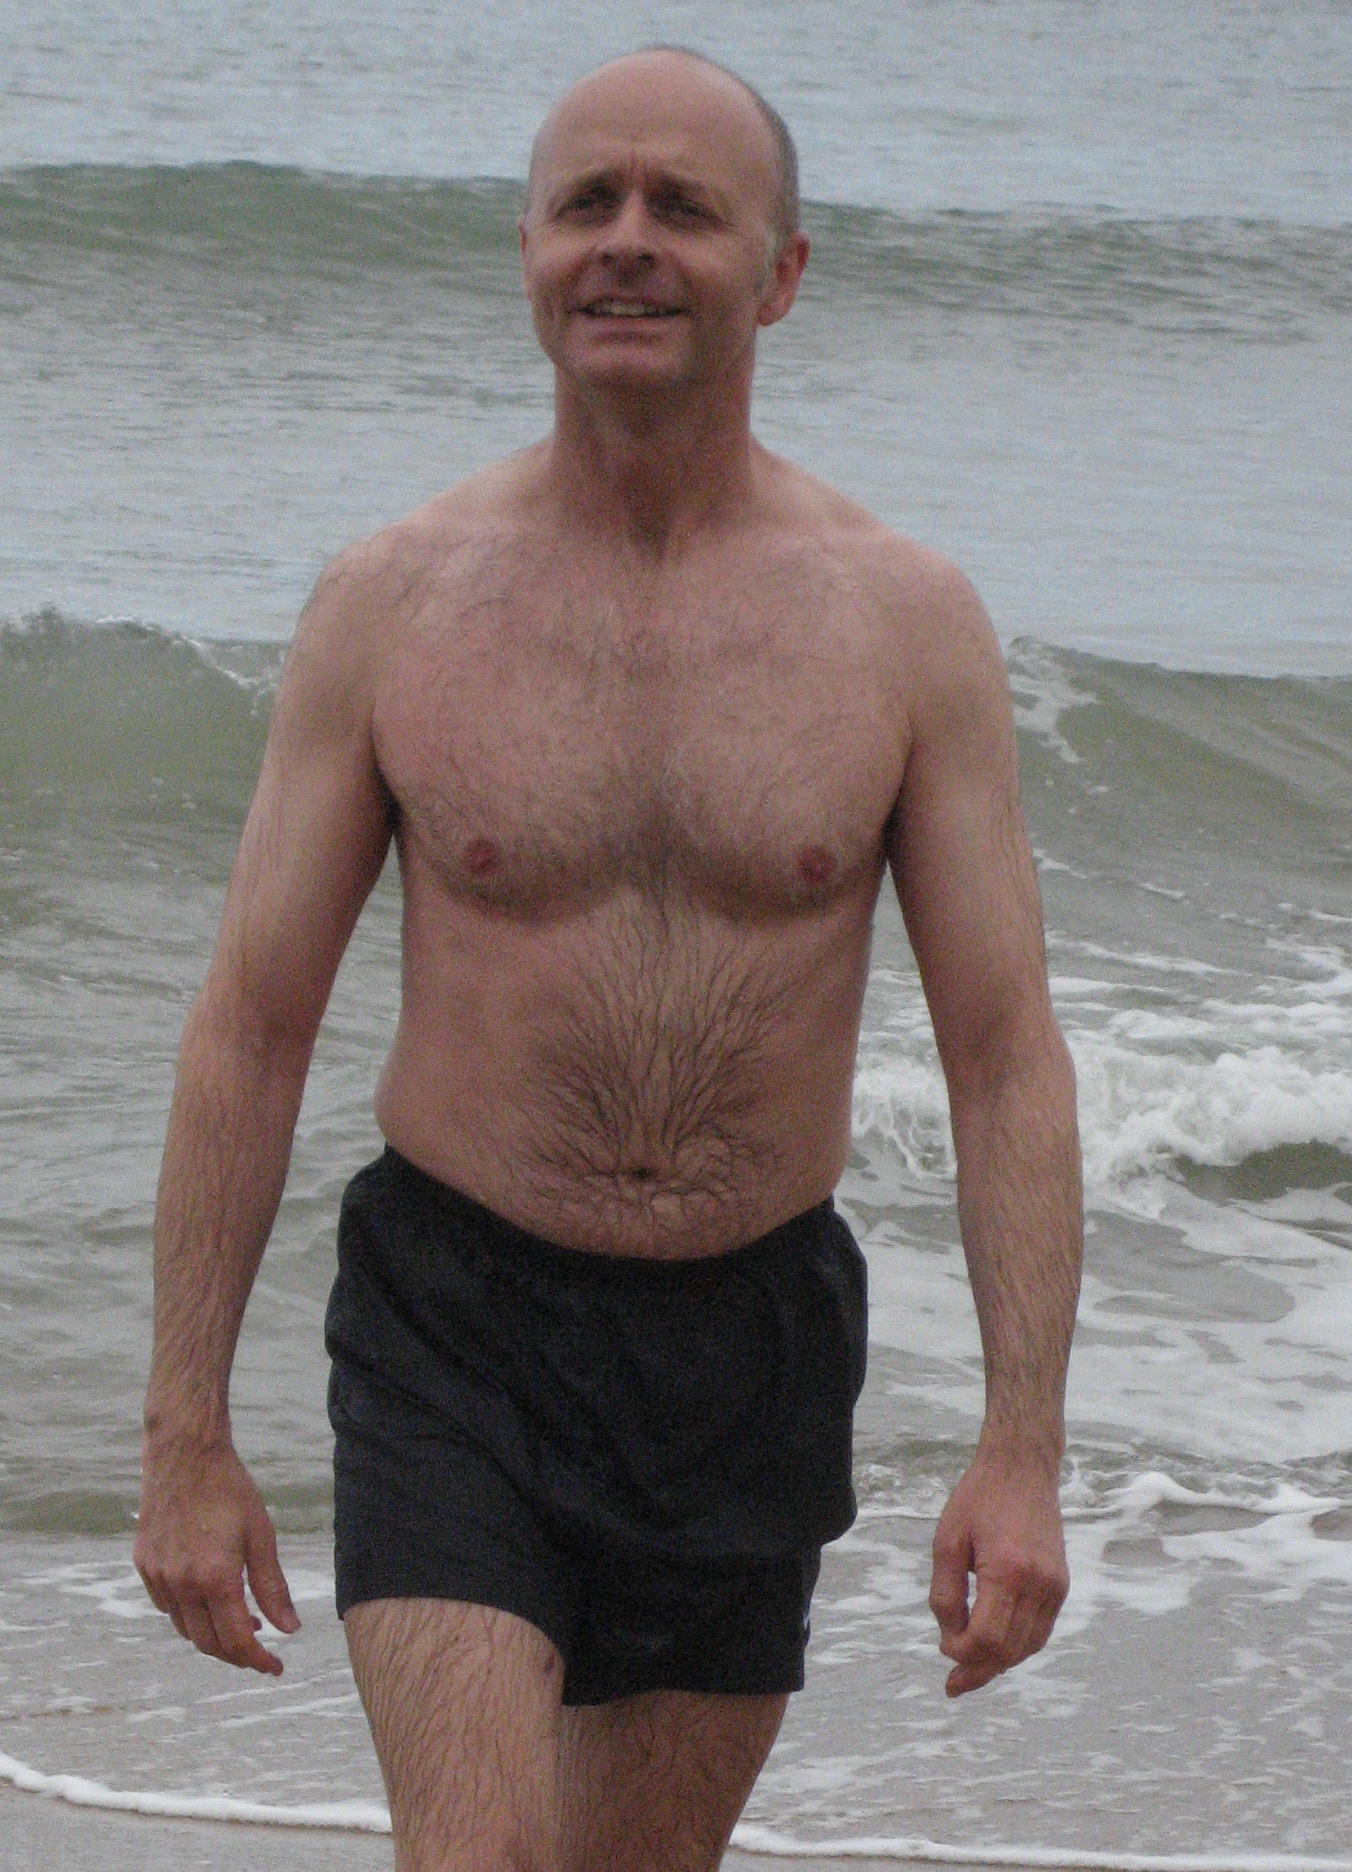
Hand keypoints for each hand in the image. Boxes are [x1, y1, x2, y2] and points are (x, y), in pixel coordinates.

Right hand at [134, 1436, 300, 1674]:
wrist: (184, 1454)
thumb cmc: (229, 1490)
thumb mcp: (261, 1535)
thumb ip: (272, 1586)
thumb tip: (288, 1629)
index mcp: (215, 1577)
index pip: (236, 1640)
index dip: (257, 1660)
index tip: (275, 1668)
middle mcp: (181, 1583)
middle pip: (207, 1643)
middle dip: (236, 1655)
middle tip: (260, 1651)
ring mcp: (158, 1576)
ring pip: (185, 1628)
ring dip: (212, 1635)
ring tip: (241, 1622)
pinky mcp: (144, 1565)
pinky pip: (166, 1606)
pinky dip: (189, 1615)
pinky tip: (208, 1600)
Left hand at [929, 1445, 1068, 1696]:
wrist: (1022, 1468)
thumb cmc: (978, 1498)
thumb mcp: (947, 1541)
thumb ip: (946, 1594)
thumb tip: (951, 1638)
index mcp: (1008, 1572)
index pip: (987, 1638)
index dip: (962, 1654)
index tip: (943, 1650)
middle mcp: (1039, 1586)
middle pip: (1009, 1650)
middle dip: (979, 1670)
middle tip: (954, 1682)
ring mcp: (1056, 1587)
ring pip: (1028, 1646)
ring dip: (999, 1663)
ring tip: (972, 1671)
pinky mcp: (1062, 1584)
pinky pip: (1041, 1630)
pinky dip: (1018, 1646)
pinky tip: (997, 1648)